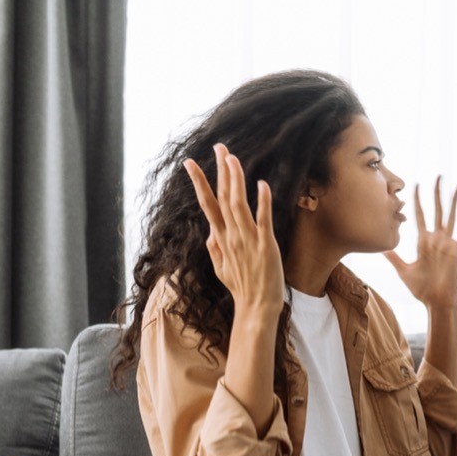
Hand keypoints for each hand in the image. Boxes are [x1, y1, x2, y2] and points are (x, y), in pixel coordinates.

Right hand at [183, 144, 283, 319]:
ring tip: (232, 158)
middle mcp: (231, 236)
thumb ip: (215, 249)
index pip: (207, 204)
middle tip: (219, 147)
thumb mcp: (221, 269)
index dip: (199, 182)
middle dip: (219, 171)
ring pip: (238, 204)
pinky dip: (262, 201)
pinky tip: (262, 184)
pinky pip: (263, 219)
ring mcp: (248, 240)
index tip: (190, 163)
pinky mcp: (266, 246)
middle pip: (222, 197)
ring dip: (235, 180)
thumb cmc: (241, 289)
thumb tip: (210, 234)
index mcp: (221, 239)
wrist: (256, 308)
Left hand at [384, 177, 456, 311]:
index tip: (416, 185)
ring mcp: (447, 244)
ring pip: (450, 216)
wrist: (436, 302)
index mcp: (423, 242)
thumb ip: (393, 257)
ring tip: (456, 185)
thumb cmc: (422, 289)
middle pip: (436, 210)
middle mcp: (436, 239)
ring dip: (453, 201)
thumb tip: (380, 248)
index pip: (420, 215)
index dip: (418, 200)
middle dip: (436, 193)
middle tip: (437, 176)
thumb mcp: (403, 270)